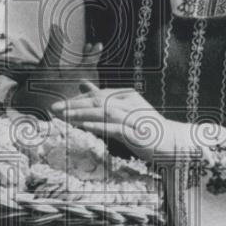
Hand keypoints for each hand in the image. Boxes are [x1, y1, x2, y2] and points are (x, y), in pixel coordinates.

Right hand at [9, 27, 101, 118]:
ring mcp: (81, 99)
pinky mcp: (76, 107)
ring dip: (88, 70)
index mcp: (79, 78)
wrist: (33, 114)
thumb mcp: (46, 66)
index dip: (94, 52)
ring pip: (90, 83)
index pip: (90, 62)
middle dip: (91, 60)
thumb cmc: (38, 89)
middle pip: (92, 72)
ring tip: (86, 63)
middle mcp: (84, 89)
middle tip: (91, 48)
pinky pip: (85, 92)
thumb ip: (54, 46)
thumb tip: (56, 27)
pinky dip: (84, 82)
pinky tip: (78, 82)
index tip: (98, 44)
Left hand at [51, 82, 190, 162]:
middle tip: (53, 109)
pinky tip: (84, 126)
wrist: (171, 142)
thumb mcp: (123, 109)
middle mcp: (129, 102)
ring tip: (63, 117)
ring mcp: (134, 116)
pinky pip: (115, 128)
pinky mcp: (137, 132)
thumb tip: (82, 84)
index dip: (76, 100)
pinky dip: (99, 126)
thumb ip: (103, 98)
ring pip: (103, 112)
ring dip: (81, 114)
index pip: (96, 95)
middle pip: (96, 102)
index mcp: (125, 95)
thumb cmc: (145, 126)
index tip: (57, 106)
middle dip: (73, 105)